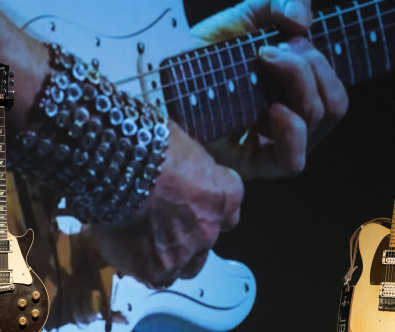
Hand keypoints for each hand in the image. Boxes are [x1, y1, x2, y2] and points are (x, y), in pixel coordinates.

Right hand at [87, 122, 243, 287]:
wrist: (121, 167)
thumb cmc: (150, 144)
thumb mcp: (182, 144)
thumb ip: (187, 164)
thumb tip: (173, 160)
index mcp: (225, 195)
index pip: (228, 215)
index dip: (205, 213)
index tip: (191, 208)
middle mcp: (210, 229)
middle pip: (202, 249)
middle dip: (184, 243)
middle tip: (156, 229)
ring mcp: (182, 253)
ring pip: (176, 269)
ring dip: (160, 259)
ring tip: (135, 245)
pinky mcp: (153, 269)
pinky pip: (147, 275)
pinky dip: (135, 265)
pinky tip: (119, 249)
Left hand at [192, 0, 347, 179]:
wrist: (152, 79)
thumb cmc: (194, 58)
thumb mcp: (239, 21)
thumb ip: (276, 5)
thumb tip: (302, 21)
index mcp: (286, 94)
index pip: (330, 90)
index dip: (324, 64)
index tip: (292, 36)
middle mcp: (279, 123)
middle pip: (329, 107)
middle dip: (314, 69)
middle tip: (276, 49)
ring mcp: (264, 146)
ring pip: (316, 126)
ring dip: (304, 86)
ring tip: (269, 63)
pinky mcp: (244, 166)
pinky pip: (291, 162)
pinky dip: (293, 132)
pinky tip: (273, 110)